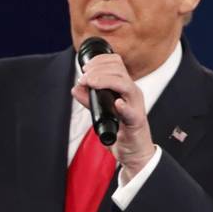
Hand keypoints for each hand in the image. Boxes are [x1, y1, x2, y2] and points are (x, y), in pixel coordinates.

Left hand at [70, 54, 154, 180]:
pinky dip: (124, 107)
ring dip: (106, 81)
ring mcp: (136, 106)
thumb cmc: (120, 129)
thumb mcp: (101, 111)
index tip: (85, 67)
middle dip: (98, 70)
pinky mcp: (136, 122)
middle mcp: (132, 93)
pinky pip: (132, 112)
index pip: (117, 64)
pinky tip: (117, 103)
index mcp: (125, 87)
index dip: (100, 61)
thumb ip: (89, 99)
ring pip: (126, 86)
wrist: (134, 151)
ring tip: (91, 83)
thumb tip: (76, 88)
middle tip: (83, 77)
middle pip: (119, 71)